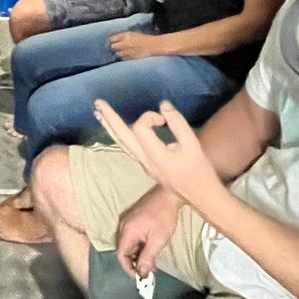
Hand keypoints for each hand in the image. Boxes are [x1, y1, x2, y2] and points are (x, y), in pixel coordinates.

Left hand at [94, 99, 224, 208]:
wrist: (200, 195)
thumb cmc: (198, 170)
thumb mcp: (192, 143)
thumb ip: (177, 123)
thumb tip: (163, 105)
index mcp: (154, 155)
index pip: (140, 128)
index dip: (150, 117)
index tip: (164, 118)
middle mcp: (144, 160)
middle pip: (122, 137)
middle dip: (110, 118)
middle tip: (98, 103)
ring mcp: (143, 165)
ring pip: (121, 144)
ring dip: (110, 127)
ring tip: (98, 113)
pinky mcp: (146, 166)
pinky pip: (127, 148)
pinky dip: (118, 136)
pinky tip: (115, 131)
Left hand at [107, 30, 159, 60]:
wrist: (156, 46)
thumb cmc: (146, 39)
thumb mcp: (134, 34)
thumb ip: (123, 37)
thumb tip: (114, 41)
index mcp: (127, 35)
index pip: (112, 38)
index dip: (110, 41)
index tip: (109, 43)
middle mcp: (126, 43)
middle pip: (113, 47)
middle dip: (114, 48)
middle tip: (117, 48)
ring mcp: (128, 51)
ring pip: (117, 54)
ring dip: (119, 53)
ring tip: (124, 52)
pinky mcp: (131, 58)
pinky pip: (123, 59)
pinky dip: (124, 58)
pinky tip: (129, 56)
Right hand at [113, 186, 182, 278]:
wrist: (169, 194)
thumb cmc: (164, 215)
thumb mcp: (158, 240)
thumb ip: (148, 257)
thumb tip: (142, 272)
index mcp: (127, 231)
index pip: (121, 255)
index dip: (129, 268)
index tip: (140, 275)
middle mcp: (123, 225)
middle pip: (123, 250)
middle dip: (134, 262)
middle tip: (147, 269)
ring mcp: (127, 221)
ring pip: (127, 244)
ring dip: (137, 254)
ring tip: (151, 259)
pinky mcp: (132, 218)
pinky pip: (131, 236)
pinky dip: (138, 245)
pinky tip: (149, 247)